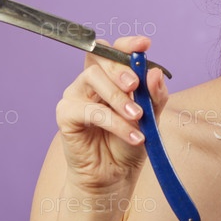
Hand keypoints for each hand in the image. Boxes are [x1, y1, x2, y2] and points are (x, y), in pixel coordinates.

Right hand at [55, 36, 167, 194]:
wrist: (116, 176)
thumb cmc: (131, 142)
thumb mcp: (152, 116)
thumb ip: (154, 94)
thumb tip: (155, 72)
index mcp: (111, 76)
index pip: (114, 50)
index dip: (128, 44)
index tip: (145, 45)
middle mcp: (91, 81)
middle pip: (99, 58)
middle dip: (120, 69)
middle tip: (136, 86)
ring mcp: (76, 95)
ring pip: (93, 78)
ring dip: (119, 99)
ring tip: (138, 118)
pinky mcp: (66, 115)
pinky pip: (89, 109)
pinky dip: (114, 122)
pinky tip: (132, 135)